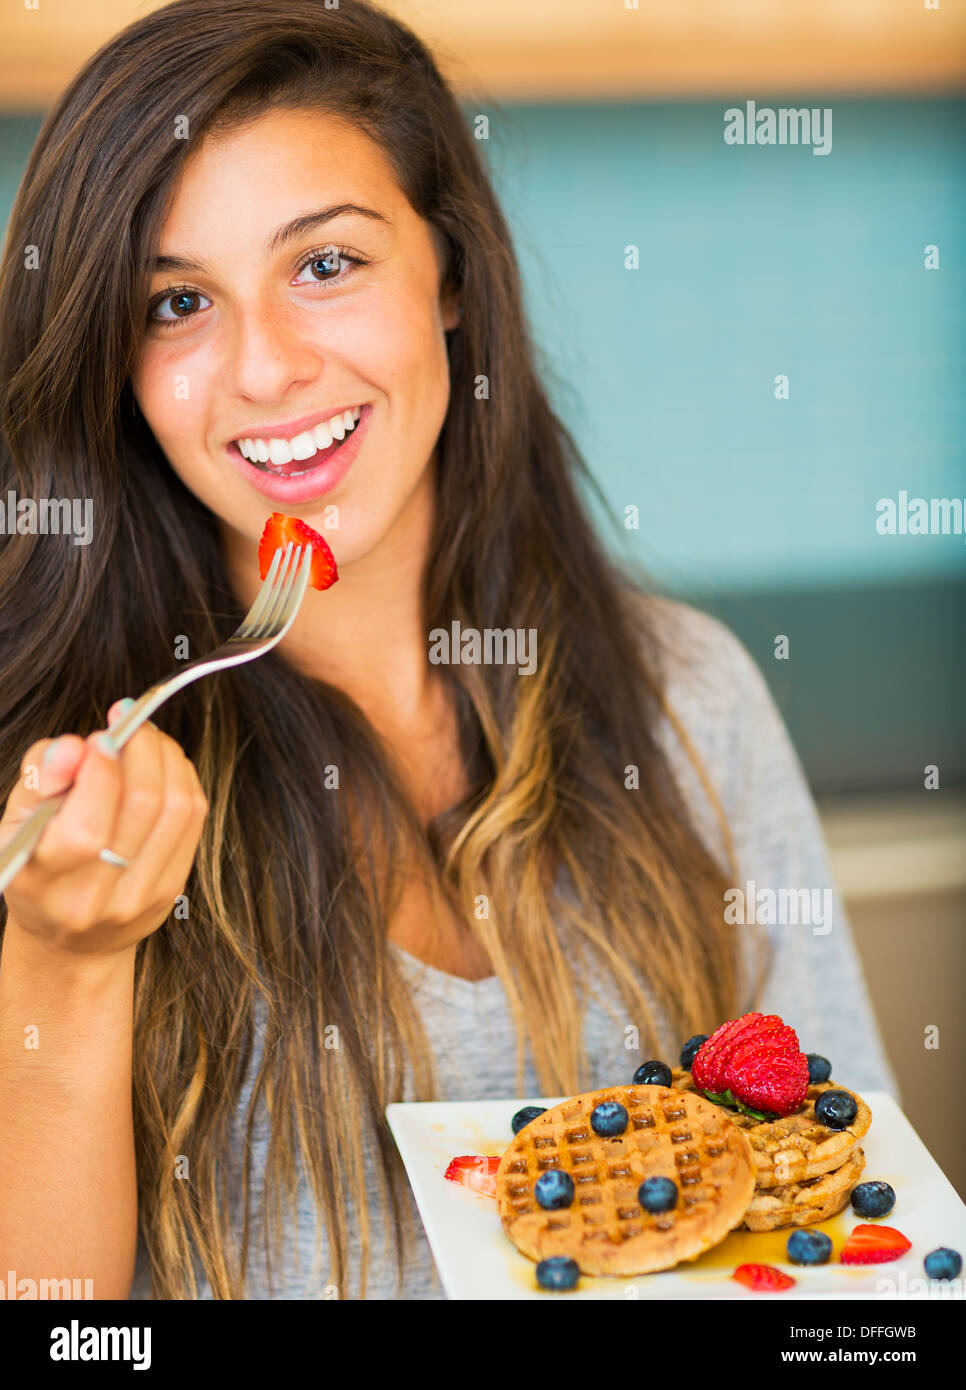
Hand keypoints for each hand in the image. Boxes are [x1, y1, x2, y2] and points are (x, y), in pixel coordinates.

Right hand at [0, 701, 207, 956]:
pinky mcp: (173, 888)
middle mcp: (95, 897)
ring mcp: (141, 897)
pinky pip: (193, 818)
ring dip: (166, 757)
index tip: (101, 735)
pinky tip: (162, 764)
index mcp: (44, 881)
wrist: (71, 936)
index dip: (102, 768)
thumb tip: (74, 747)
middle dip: (141, 748)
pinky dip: (182, 778)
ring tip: (144, 738)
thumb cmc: (37, 865)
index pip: (87, 825)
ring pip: (177, 807)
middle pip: (143, 806)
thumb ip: (38, 779)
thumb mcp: (16, 822)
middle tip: (127, 722)